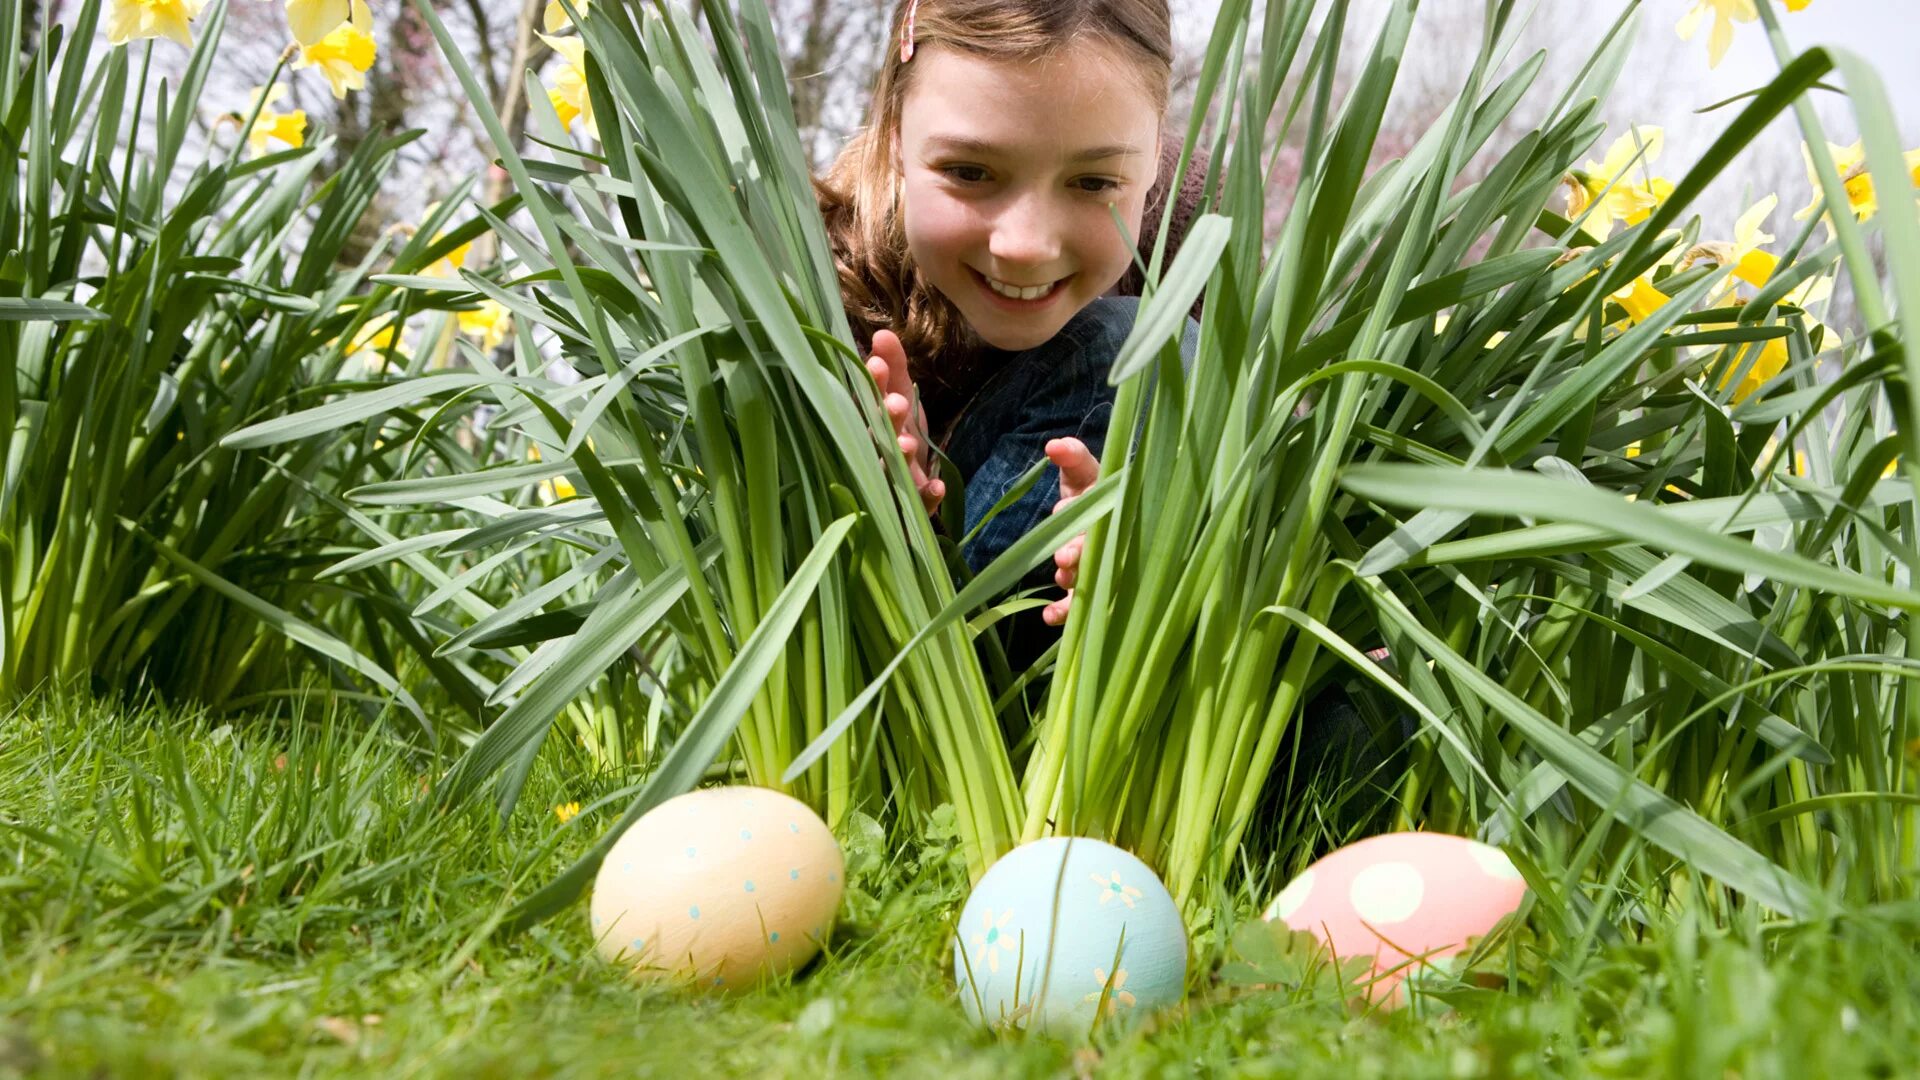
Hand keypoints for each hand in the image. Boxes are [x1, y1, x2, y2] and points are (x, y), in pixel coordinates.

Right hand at [866, 329, 944, 514]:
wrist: (915, 486)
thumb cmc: (903, 433)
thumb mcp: (902, 397)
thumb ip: (894, 369)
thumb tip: (882, 334)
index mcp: (874, 424)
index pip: (868, 404)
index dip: (872, 387)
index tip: (876, 366)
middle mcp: (878, 452)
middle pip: (877, 437)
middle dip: (886, 421)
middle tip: (895, 404)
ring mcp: (893, 481)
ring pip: (891, 471)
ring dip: (899, 456)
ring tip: (908, 443)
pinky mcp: (912, 505)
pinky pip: (918, 504)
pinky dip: (927, 497)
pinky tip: (937, 486)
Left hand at [1042, 437, 1097, 625]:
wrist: (1101, 512)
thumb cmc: (1091, 490)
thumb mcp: (1083, 471)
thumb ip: (1072, 457)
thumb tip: (1054, 445)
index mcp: (1113, 511)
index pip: (1104, 512)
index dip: (1084, 515)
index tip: (1064, 510)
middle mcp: (1110, 541)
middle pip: (1097, 550)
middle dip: (1079, 553)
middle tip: (1065, 557)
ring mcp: (1100, 567)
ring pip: (1090, 577)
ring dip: (1075, 579)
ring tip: (1061, 578)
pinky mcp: (1087, 588)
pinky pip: (1078, 604)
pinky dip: (1064, 612)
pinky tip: (1048, 616)